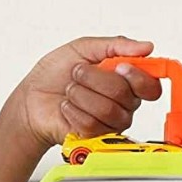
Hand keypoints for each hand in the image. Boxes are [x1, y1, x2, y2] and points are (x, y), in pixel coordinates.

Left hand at [14, 36, 162, 151]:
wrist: (31, 98)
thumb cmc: (55, 73)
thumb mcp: (83, 48)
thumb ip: (116, 45)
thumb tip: (146, 46)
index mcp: (125, 80)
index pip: (151, 85)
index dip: (138, 77)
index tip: (120, 67)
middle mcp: (123, 103)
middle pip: (126, 95)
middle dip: (94, 79)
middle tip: (78, 72)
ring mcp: (110, 122)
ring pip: (108, 110)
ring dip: (81, 95)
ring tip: (70, 90)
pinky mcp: (94, 137)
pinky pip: (92, 124)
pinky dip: (73, 111)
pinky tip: (67, 107)